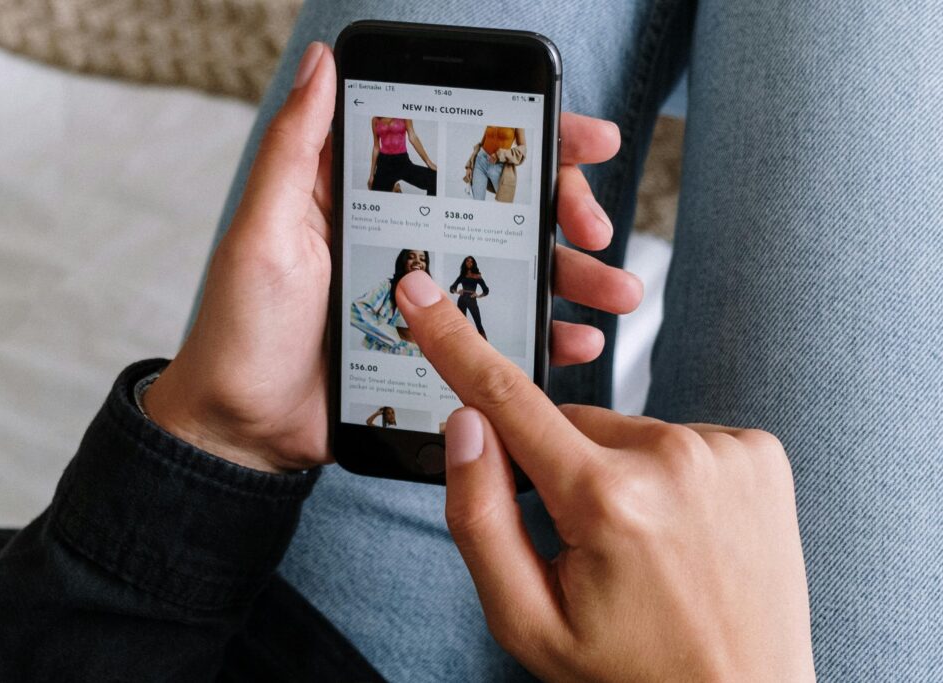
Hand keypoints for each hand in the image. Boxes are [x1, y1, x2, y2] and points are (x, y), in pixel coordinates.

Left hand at [145, 41, 638, 472]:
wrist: (243, 428)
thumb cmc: (242, 328)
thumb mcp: (264, 231)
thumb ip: (295, 151)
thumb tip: (322, 61)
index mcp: (374, 203)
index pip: (460, 154)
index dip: (527, 139)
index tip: (583, 137)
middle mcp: (411, 242)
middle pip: (506, 210)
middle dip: (567, 211)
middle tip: (596, 228)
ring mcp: (430, 300)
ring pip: (518, 273)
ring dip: (576, 277)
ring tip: (617, 291)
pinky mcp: (440, 352)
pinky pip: (504, 337)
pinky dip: (547, 338)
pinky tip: (576, 340)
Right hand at [394, 274, 815, 681]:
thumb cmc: (630, 670)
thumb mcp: (527, 619)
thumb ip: (478, 518)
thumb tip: (466, 425)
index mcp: (605, 501)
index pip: (506, 400)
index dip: (453, 342)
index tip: (420, 291)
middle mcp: (672, 458)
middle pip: (569, 423)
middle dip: (557, 466)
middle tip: (584, 542)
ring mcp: (726, 450)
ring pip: (625, 430)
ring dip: (615, 470)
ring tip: (644, 546)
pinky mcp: (759, 451)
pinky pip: (679, 438)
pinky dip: (666, 472)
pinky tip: (683, 529)